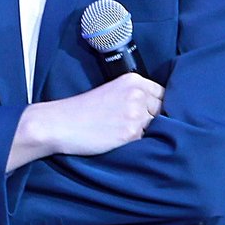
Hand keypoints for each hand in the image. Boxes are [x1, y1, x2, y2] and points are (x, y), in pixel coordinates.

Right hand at [8, 73, 163, 170]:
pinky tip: (120, 141)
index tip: (150, 114)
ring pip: (157, 127)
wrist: (60, 124)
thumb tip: (161, 111)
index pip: (164, 93)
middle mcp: (138, 94)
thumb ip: (136, 96)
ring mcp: (136, 113)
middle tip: (133, 126)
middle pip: (164, 110)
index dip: (159, 106)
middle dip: (155, 120)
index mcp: (133, 80)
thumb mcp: (112, 91)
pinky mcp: (131, 133)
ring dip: (146, 133)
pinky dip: (137, 144)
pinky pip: (146, 141)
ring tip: (123, 133)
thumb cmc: (82, 111)